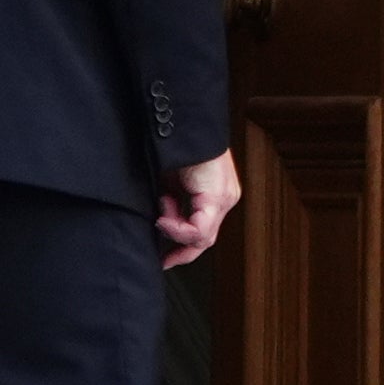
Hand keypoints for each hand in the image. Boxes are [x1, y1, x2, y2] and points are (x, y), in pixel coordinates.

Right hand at [157, 151, 240, 267]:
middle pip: (205, 238)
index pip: (203, 229)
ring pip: (203, 235)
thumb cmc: (175, 146)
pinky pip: (200, 229)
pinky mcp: (217, 196)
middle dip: (181, 250)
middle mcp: (224, 197)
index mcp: (214, 192)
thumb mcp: (169, 181)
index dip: (184, 246)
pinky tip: (165, 217)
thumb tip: (159, 222)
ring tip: (161, 213)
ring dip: (175, 230)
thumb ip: (170, 202)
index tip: (165, 256)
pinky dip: (178, 228)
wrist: (184, 125)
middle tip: (164, 260)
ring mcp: (224, 197)